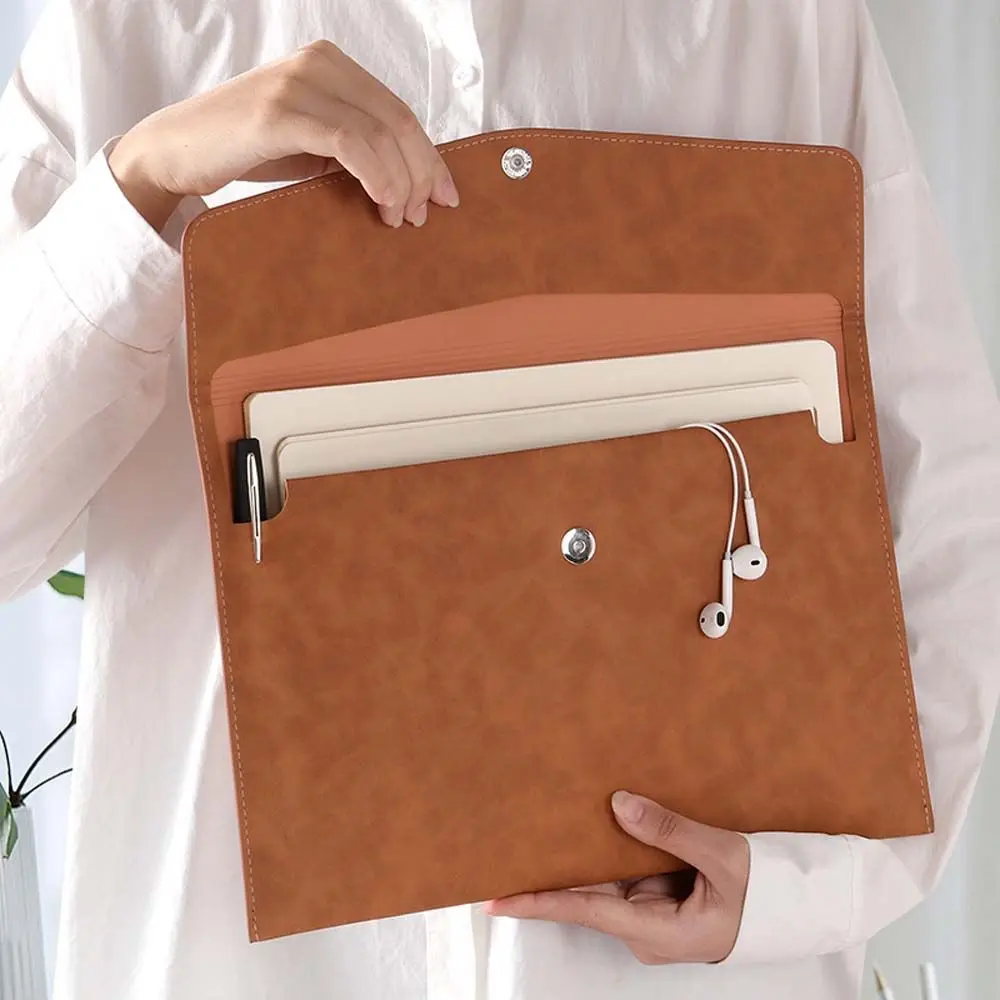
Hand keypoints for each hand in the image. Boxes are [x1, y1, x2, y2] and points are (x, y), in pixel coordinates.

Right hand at [108, 39, 458, 231]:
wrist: (178, 151)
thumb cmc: (247, 150)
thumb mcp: (311, 144)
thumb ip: (354, 147)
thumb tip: (410, 182)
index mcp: (331, 65)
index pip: (399, 111)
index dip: (429, 156)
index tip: (446, 195)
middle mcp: (318, 64)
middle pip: (398, 120)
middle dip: (422, 172)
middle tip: (428, 213)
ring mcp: (297, 84)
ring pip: (379, 132)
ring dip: (401, 181)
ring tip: (402, 217)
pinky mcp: (279, 112)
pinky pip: (349, 142)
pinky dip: (376, 175)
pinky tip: (383, 201)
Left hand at [484, 791, 750, 964]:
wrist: (802, 906)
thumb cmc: (770, 894)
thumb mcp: (724, 858)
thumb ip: (671, 831)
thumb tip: (620, 805)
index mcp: (657, 933)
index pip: (584, 912)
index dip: (538, 903)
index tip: (496, 898)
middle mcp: (646, 928)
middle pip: (587, 893)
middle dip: (551, 869)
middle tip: (510, 843)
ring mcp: (653, 912)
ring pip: (605, 878)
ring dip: (581, 851)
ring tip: (544, 821)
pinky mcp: (662, 895)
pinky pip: (626, 869)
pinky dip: (611, 846)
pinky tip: (596, 820)